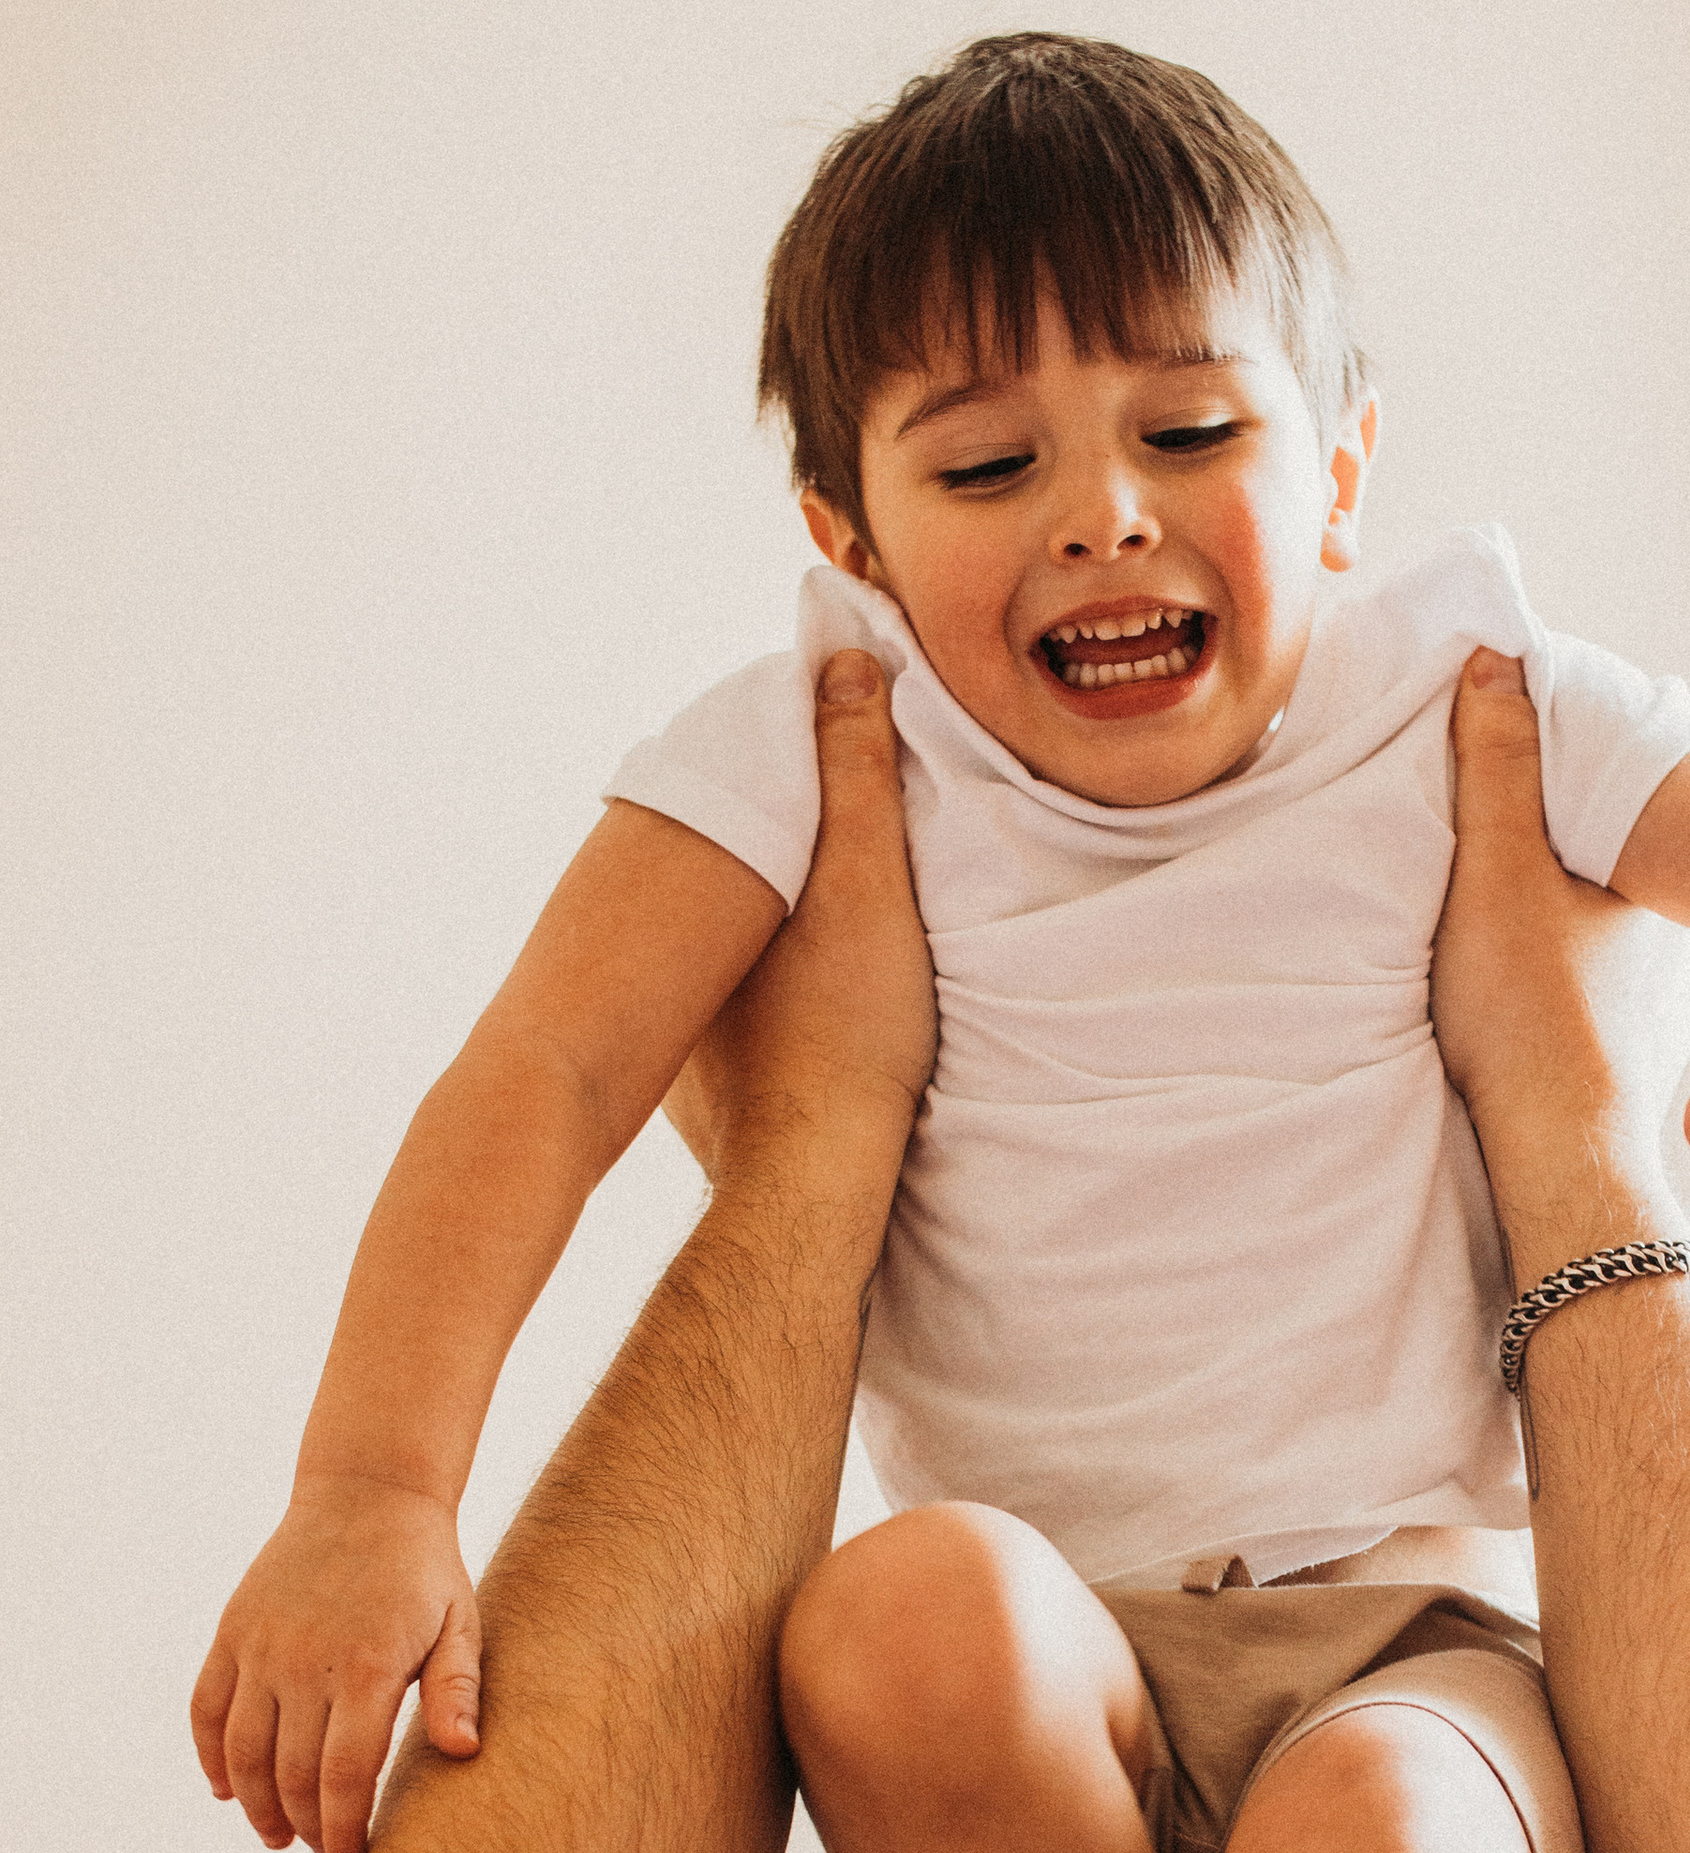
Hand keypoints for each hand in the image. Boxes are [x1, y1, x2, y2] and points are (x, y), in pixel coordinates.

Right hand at [192, 1478, 479, 1852]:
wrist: (367, 1495)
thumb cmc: (426, 1571)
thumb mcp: (460, 1625)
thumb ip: (459, 1691)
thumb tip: (462, 1753)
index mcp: (368, 1668)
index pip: (345, 1776)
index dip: (345, 1831)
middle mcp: (305, 1660)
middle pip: (291, 1774)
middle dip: (308, 1827)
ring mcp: (261, 1646)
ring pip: (242, 1751)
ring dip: (255, 1805)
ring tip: (277, 1835)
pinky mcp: (232, 1631)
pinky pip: (207, 1708)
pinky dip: (210, 1755)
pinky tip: (225, 1790)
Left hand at [664, 652, 935, 1183]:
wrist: (814, 1186)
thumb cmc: (843, 1038)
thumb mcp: (865, 888)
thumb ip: (853, 778)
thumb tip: (844, 666)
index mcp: (694, 904)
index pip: (722, 809)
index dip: (767, 775)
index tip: (807, 750)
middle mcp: (661, 966)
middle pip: (710, 884)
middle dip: (754, 855)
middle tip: (815, 841)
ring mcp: (672, 1036)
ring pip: (710, 958)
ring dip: (747, 936)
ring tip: (810, 926)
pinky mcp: (692, 1096)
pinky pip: (716, 1022)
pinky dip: (747, 1004)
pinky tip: (791, 1014)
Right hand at [1430, 654, 1689, 1201]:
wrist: (1558, 1151)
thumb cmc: (1533, 1011)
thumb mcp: (1500, 870)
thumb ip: (1496, 769)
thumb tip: (1497, 662)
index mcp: (1644, 891)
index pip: (1609, 812)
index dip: (1564, 788)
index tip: (1521, 773)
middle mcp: (1663, 949)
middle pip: (1603, 883)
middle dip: (1562, 865)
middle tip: (1501, 850)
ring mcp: (1647, 1016)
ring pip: (1598, 952)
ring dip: (1559, 940)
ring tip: (1499, 931)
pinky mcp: (1619, 1072)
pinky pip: (1585, 1012)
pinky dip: (1555, 999)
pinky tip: (1520, 1007)